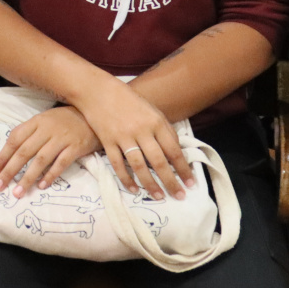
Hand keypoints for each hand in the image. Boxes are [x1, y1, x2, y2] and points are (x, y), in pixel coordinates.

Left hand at [0, 106, 99, 197]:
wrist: (94, 114)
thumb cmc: (65, 120)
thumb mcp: (45, 120)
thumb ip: (30, 134)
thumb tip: (10, 155)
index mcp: (36, 122)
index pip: (15, 139)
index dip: (2, 156)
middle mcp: (47, 129)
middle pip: (24, 151)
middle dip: (9, 170)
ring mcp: (62, 138)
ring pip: (40, 160)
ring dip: (27, 178)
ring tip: (17, 192)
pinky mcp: (76, 147)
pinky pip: (61, 163)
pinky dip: (50, 175)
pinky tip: (41, 186)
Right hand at [73, 76, 195, 200]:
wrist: (97, 91)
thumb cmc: (128, 100)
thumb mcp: (151, 110)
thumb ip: (165, 129)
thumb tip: (176, 150)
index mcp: (156, 122)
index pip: (173, 150)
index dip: (183, 168)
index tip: (190, 183)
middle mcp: (141, 130)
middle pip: (158, 161)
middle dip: (170, 181)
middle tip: (179, 196)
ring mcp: (123, 137)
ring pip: (139, 166)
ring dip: (150, 184)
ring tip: (159, 196)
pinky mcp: (107, 142)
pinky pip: (118, 164)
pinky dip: (126, 179)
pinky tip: (134, 189)